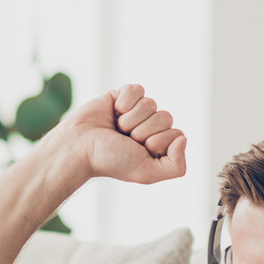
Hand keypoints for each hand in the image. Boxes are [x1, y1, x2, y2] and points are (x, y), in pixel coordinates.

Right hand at [37, 83, 186, 186]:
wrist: (79, 147)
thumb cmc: (110, 162)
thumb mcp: (147, 173)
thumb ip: (176, 166)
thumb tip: (183, 138)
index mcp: (158, 146)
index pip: (176, 134)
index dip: (158, 142)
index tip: (138, 151)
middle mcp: (149, 128)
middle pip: (165, 117)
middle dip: (144, 130)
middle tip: (125, 140)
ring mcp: (136, 111)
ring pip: (151, 104)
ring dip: (131, 118)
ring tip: (116, 128)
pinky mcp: (123, 96)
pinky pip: (137, 89)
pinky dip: (125, 101)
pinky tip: (113, 112)